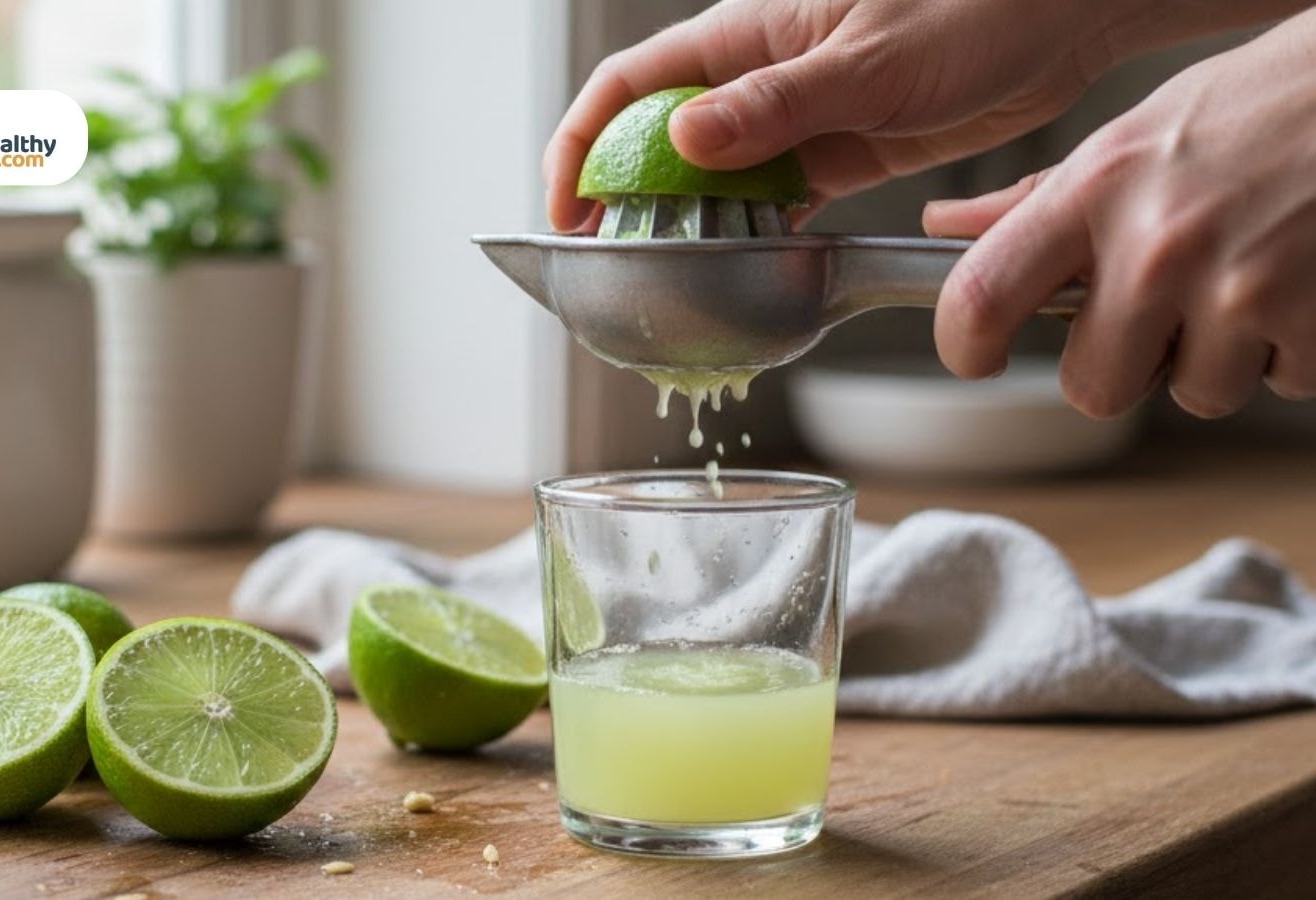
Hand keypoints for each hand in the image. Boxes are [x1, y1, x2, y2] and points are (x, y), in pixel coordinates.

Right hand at [544, 0, 1303, 232]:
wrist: (1063, 18)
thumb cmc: (977, 6)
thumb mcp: (872, 61)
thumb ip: (779, 103)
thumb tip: (684, 138)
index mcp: (748, 33)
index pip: (630, 86)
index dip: (583, 145)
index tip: (568, 210)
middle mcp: (760, 75)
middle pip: (658, 138)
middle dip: (622, 198)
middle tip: (608, 264)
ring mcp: (796, 116)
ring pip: (712, 176)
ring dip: (685, 225)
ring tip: (666, 279)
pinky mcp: (838, 150)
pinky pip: (772, 198)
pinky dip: (752, 233)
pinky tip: (743, 267)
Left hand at [926, 9, 1315, 417]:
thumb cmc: (1256, 107)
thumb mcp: (1133, 135)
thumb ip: (1039, 199)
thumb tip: (945, 227)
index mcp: (1097, 190)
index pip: (982, 296)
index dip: (965, 347)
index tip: (977, 356)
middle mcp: (1156, 244)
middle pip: (1092, 388)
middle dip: (1124, 366)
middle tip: (1161, 311)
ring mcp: (1235, 287)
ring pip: (1194, 396)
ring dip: (1218, 358)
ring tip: (1243, 280)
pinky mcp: (1308, 319)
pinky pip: (1280, 385)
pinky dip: (1289, 351)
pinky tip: (1296, 284)